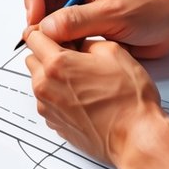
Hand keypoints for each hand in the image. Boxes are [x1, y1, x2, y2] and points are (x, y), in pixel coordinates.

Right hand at [21, 0, 168, 58]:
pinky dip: (58, 38)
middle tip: (44, 36)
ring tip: (59, 44)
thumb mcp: (115, 13)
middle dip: (37, 12)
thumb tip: (46, 27)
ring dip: (47, 28)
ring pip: (44, 10)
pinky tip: (68, 48)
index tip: (38, 17)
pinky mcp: (82, 16)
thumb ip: (78, 20)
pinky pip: (57, 25)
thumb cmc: (155, 8)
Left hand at [23, 28, 168, 168]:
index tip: (59, 36)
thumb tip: (78, 43)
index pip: (33, 37)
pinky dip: (59, 97)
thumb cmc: (129, 99)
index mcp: (57, 65)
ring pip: (39, 82)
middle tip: (75, 57)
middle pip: (32, 60)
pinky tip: (84, 98)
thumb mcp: (114, 52)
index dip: (48, 33)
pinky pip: (48, 102)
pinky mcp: (55, 124)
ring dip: (54, 77)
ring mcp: (48, 109)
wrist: (135, 136)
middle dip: (48, 54)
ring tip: (84, 81)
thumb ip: (86, 41)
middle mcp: (46, 87)